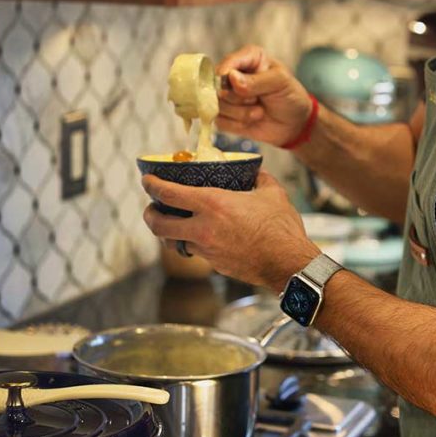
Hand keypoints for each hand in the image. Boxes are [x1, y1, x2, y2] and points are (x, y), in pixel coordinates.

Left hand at [141, 171, 320, 290]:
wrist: (288, 263)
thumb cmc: (281, 227)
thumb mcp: (272, 193)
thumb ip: (260, 179)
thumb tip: (257, 172)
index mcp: (213, 204)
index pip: (169, 193)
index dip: (152, 185)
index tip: (147, 180)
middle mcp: (203, 228)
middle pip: (159, 224)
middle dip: (150, 214)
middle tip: (152, 208)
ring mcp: (207, 249)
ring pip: (174, 242)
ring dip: (169, 232)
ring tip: (173, 224)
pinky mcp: (215, 264)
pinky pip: (196, 253)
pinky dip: (193, 244)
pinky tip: (203, 238)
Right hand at [215, 45, 312, 146]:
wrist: (295, 123)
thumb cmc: (290, 96)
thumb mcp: (280, 82)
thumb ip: (256, 80)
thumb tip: (231, 77)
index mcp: (248, 58)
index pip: (227, 63)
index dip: (227, 76)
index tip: (239, 88)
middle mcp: (233, 75)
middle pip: (218, 87)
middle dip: (239, 98)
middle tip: (257, 100)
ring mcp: (227, 96)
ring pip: (218, 105)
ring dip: (241, 113)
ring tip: (259, 112)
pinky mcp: (225, 115)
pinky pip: (220, 121)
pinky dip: (237, 124)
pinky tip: (251, 121)